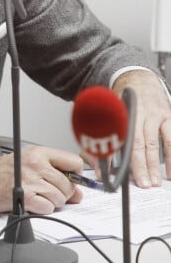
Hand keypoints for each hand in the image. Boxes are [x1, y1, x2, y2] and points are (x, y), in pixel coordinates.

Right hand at [0, 146, 83, 214]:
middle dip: (63, 194)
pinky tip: (32, 204)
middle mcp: (36, 163)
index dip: (77, 175)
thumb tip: (78, 192)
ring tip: (37, 198)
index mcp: (38, 153)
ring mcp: (30, 180)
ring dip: (52, 203)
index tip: (74, 182)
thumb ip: (53, 174)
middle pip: (69, 184)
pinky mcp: (24, 197)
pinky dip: (43, 210)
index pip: (74, 162)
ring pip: (60, 197)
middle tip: (48, 194)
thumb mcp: (26, 164)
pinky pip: (48, 208)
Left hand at [112, 69, 170, 187]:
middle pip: (139, 143)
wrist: (139, 78)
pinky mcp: (168, 116)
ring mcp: (156, 114)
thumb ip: (104, 138)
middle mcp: (140, 113)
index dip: (117, 158)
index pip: (118, 139)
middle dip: (141, 166)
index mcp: (122, 113)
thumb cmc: (123, 100)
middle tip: (142, 183)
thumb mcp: (109, 113)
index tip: (117, 175)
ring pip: (156, 143)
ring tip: (156, 181)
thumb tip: (99, 168)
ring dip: (156, 164)